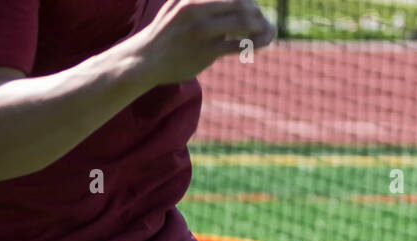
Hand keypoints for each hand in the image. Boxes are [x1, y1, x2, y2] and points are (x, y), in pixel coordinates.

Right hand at [133, 0, 275, 86]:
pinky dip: (255, 42)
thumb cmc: (166, 33)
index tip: (253, 7)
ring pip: (241, 21)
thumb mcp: (177, 4)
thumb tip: (230, 2)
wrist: (146, 59)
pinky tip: (264, 42)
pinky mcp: (206, 50)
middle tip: (263, 20)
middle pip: (238, 2)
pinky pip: (238, 44)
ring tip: (269, 32)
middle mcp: (196, 7)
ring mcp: (201, 29)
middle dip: (255, 10)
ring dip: (260, 26)